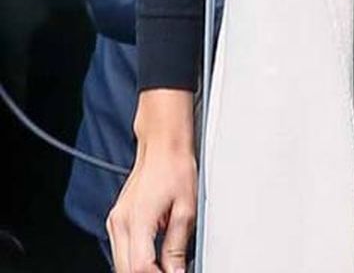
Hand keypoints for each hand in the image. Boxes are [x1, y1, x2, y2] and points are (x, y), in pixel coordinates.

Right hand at [109, 90, 196, 272]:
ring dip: (139, 269)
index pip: (140, 266)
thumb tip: (176, 271)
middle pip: (125, 268)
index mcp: (137, 220)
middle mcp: (119, 222)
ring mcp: (114, 221)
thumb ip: (177, 244)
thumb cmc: (176, 168)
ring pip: (119, 262)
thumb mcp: (186, 209)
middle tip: (169, 272)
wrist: (162, 147)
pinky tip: (153, 257)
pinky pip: (120, 249)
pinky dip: (134, 258)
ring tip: (163, 267)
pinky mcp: (116, 219)